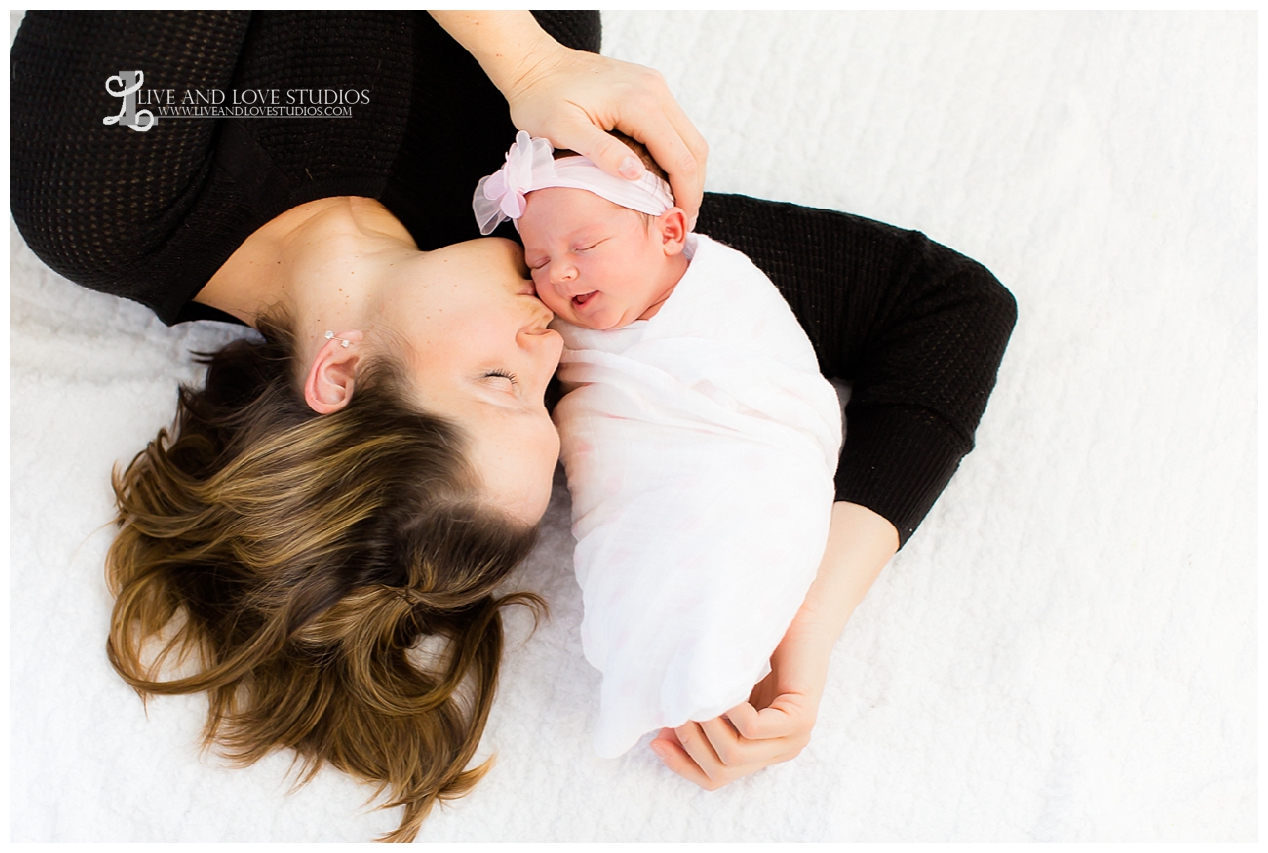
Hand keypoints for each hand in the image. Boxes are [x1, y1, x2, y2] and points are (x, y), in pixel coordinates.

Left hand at [431, 11, 707, 226]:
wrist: (534, 63)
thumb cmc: (541, 99)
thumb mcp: (562, 129)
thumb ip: (600, 151)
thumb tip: (636, 174)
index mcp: (640, 104)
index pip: (681, 159)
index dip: (686, 196)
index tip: (680, 224)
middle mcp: (655, 91)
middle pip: (695, 148)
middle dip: (693, 188)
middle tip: (682, 221)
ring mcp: (654, 86)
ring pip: (689, 137)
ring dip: (687, 172)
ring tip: (674, 204)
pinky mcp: (648, 87)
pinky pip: (674, 126)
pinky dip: (675, 155)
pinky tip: (660, 178)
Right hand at [650, 617, 830, 789]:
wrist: (800, 617)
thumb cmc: (759, 649)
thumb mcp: (726, 694)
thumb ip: (704, 719)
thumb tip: (661, 738)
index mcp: (763, 750)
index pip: (716, 778)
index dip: (682, 766)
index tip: (656, 742)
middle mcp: (780, 751)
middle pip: (721, 771)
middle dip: (689, 745)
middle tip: (675, 713)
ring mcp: (795, 738)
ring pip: (734, 755)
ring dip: (705, 728)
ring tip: (694, 701)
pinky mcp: (801, 719)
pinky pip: (751, 728)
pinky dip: (729, 711)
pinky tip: (721, 690)